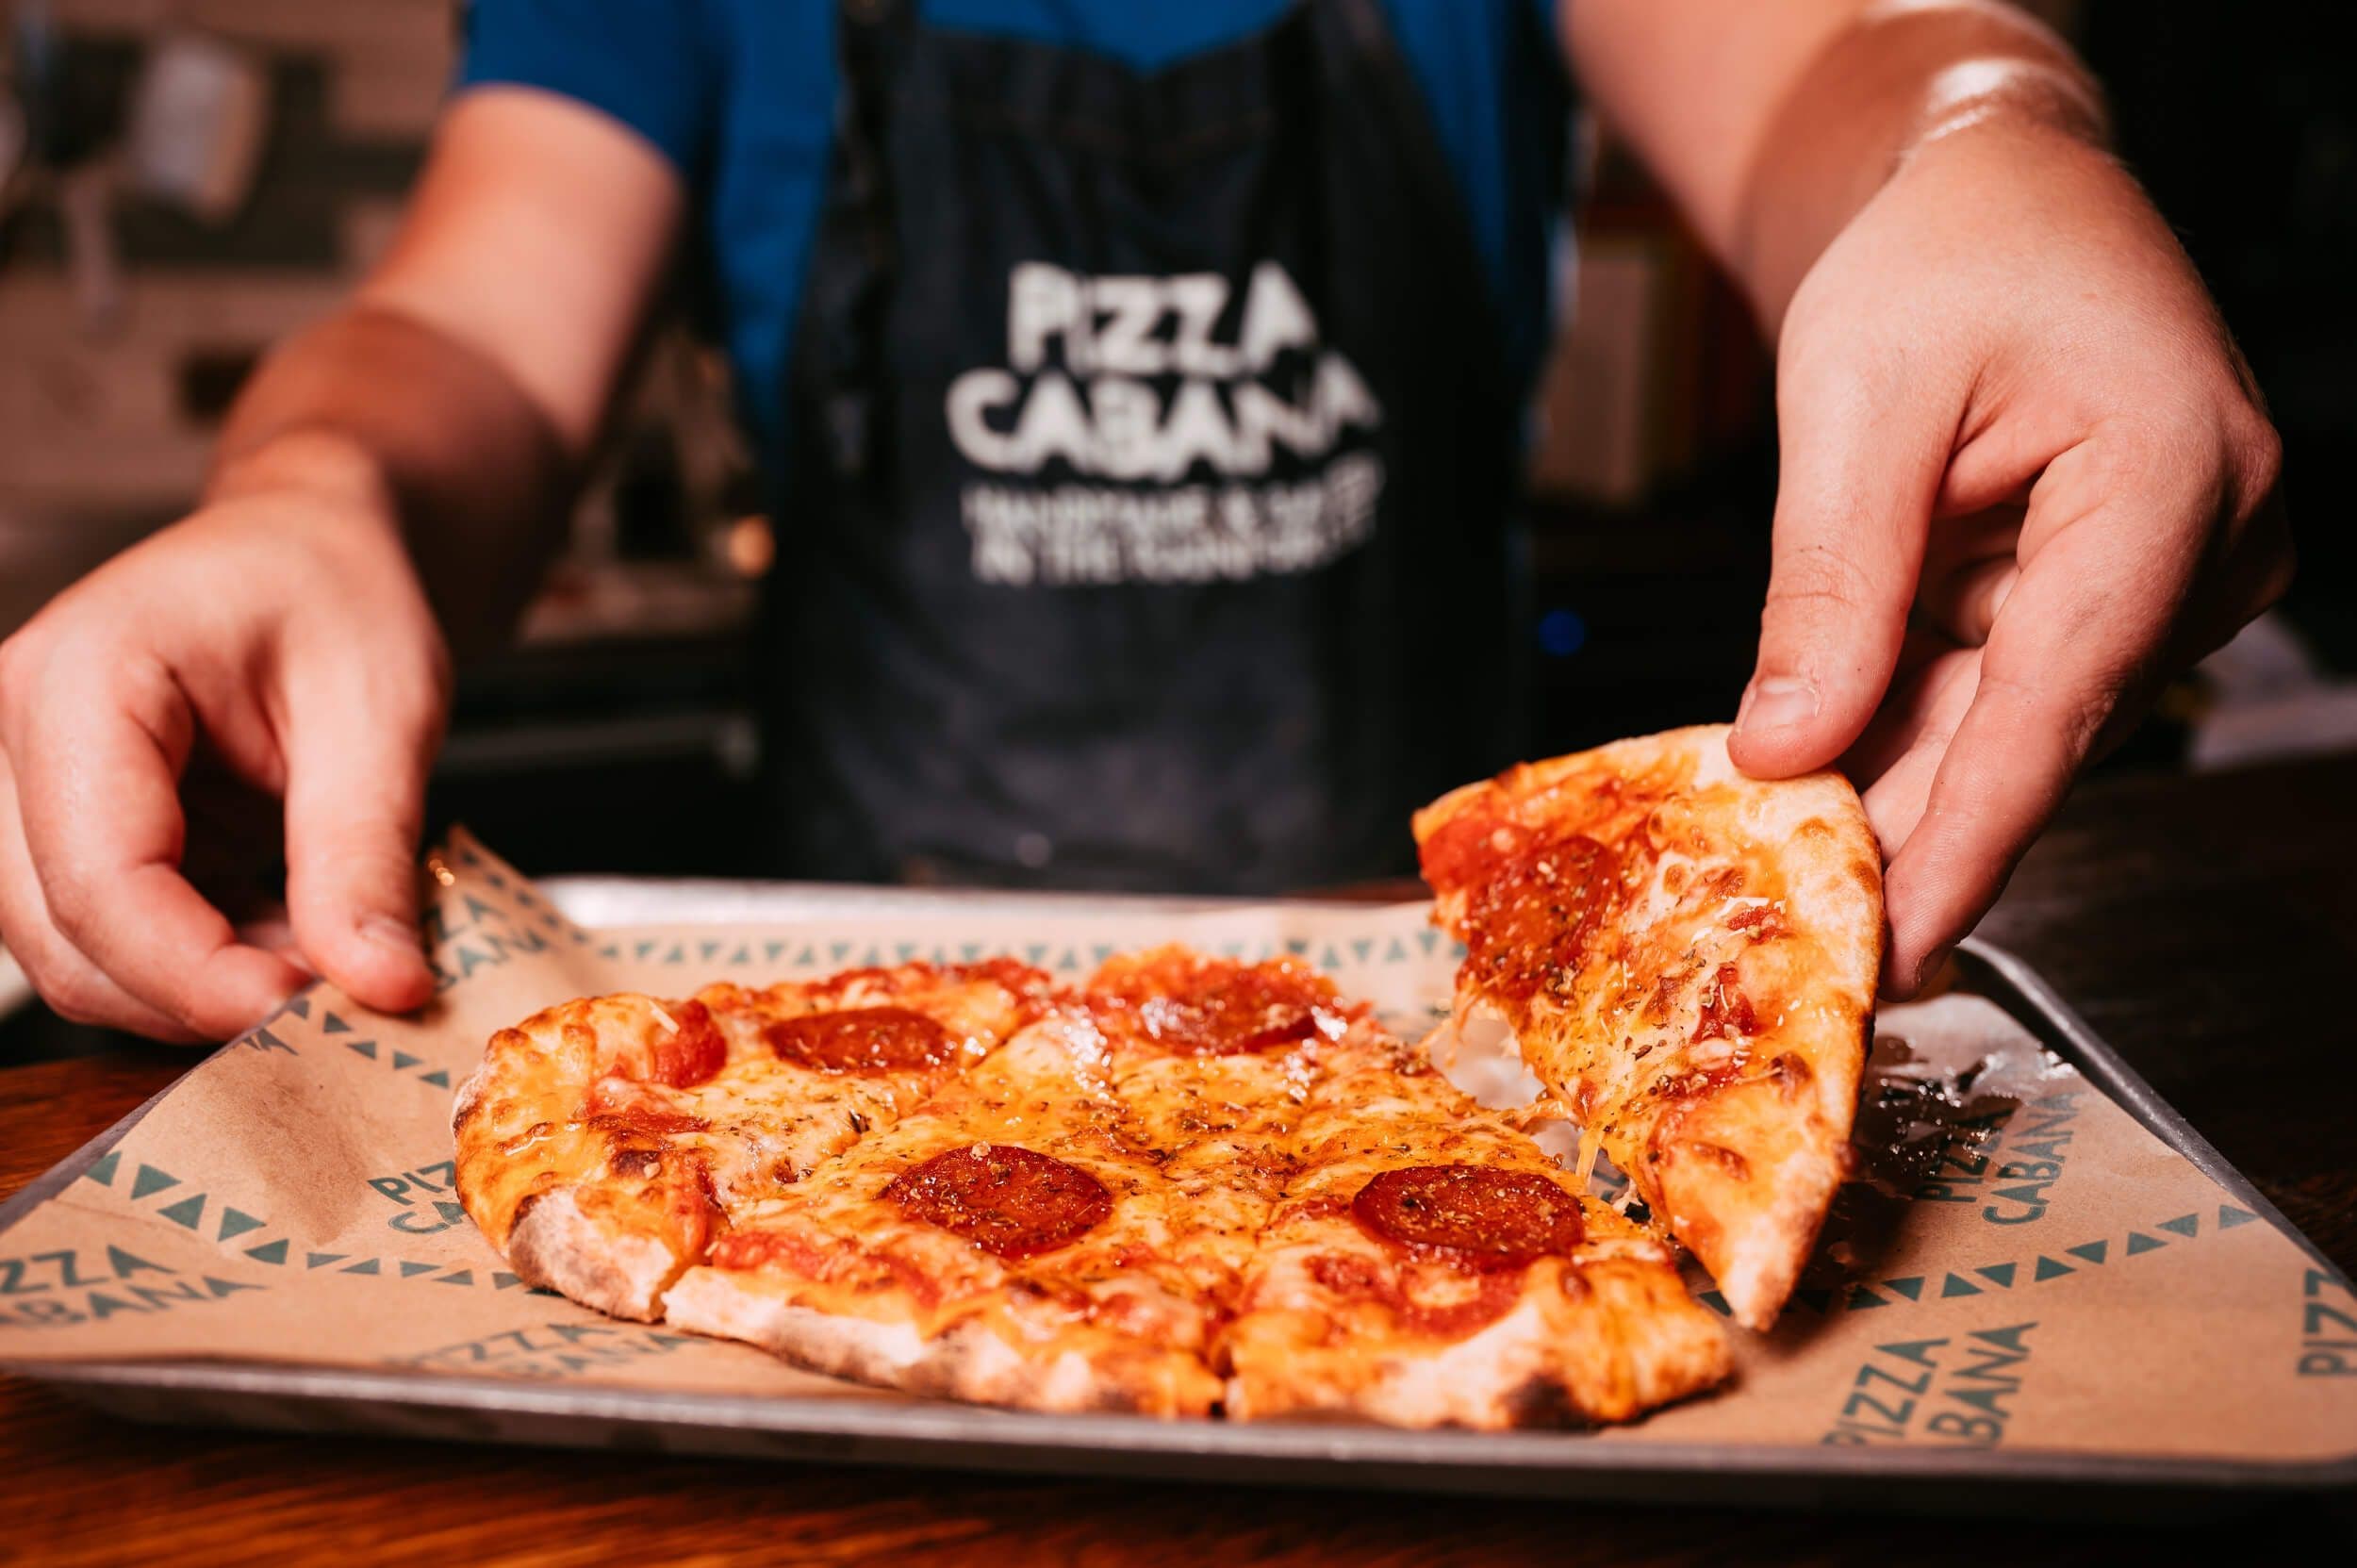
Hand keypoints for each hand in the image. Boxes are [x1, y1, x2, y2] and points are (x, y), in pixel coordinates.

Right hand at [0, 437, 449, 1039]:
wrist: (312, 551)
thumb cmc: (339, 594)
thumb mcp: (384, 713)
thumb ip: (367, 854)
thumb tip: (380, 987)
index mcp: (81, 678)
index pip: (103, 879)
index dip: (202, 975)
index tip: (314, 1014)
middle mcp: (13, 735)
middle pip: (67, 938)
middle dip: (205, 995)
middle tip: (341, 994)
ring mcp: (22, 789)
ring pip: (74, 957)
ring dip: (202, 989)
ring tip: (325, 953)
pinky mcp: (61, 832)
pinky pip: (105, 940)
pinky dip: (199, 966)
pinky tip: (290, 937)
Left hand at [1726, 120, 2289, 995]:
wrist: (1990, 192)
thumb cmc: (1938, 255)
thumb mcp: (1857, 403)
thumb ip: (1830, 586)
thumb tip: (1787, 751)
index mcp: (2173, 479)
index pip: (2059, 702)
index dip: (1968, 839)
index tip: (1898, 947)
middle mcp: (2203, 542)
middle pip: (2036, 731)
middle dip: (1914, 832)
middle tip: (1805, 936)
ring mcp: (2169, 572)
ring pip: (2011, 720)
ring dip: (1900, 786)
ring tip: (1784, 868)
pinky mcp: (2109, 588)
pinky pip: (2000, 684)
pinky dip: (1908, 729)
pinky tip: (1820, 783)